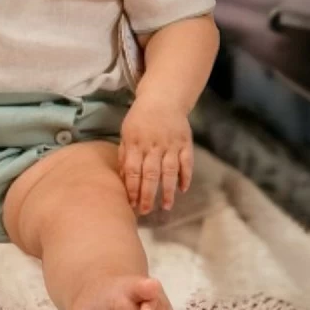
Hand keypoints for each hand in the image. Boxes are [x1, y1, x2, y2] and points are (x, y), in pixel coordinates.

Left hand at [118, 95, 193, 214]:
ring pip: (169, 170)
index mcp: (136, 143)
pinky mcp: (185, 142)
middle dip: (147, 194)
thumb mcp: (127, 133)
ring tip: (166, 206)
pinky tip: (183, 189)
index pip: (133, 170)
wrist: (163, 97)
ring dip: (168, 190)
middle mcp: (153, 144)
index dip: (132, 189)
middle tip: (146, 211)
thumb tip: (122, 179)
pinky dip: (186, 176)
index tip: (131, 204)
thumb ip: (124, 155)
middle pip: (150, 174)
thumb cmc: (141, 118)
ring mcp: (171, 144)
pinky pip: (187, 162)